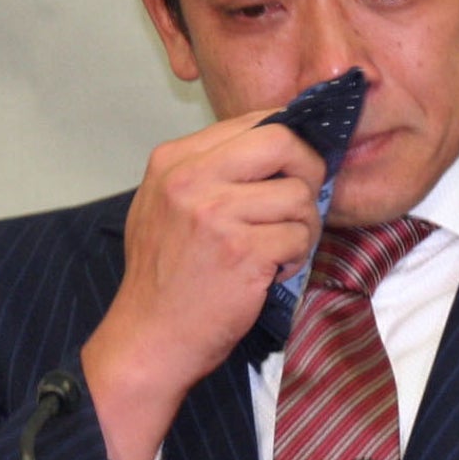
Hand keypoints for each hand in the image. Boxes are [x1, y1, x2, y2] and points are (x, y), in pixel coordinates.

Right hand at [82, 111, 324, 459]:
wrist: (149, 338)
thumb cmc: (163, 278)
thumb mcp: (165, 206)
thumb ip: (210, 171)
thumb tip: (277, 147)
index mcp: (173, 160)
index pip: (253, 121)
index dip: (288, 141)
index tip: (294, 166)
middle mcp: (191, 179)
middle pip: (283, 141)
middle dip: (309, 168)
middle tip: (304, 200)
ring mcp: (216, 214)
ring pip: (299, 195)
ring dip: (302, 226)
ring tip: (278, 250)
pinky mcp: (242, 251)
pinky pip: (299, 237)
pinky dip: (296, 258)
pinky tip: (272, 272)